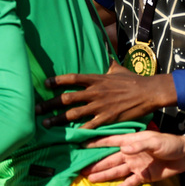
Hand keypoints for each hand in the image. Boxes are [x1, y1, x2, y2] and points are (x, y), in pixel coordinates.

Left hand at [38, 67, 175, 127]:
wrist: (149, 92)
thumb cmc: (132, 80)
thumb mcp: (116, 68)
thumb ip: (106, 62)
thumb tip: (102, 49)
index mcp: (96, 79)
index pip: (72, 78)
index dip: (56, 80)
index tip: (44, 84)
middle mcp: (95, 92)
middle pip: (67, 98)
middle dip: (49, 104)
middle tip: (35, 109)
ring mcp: (100, 106)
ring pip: (74, 114)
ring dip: (58, 119)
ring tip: (45, 124)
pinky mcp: (108, 118)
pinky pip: (90, 125)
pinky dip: (79, 131)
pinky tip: (69, 136)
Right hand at [83, 130, 184, 185]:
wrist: (184, 156)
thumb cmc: (168, 144)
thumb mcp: (154, 141)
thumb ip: (138, 145)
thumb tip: (123, 150)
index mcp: (130, 142)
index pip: (109, 142)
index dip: (96, 144)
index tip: (81, 145)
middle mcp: (129, 154)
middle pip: (109, 160)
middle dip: (96, 164)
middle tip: (81, 169)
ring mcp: (135, 166)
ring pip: (116, 171)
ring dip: (103, 175)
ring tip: (90, 179)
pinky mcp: (143, 176)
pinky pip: (129, 183)